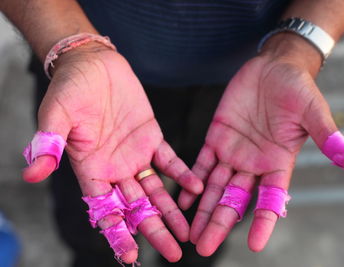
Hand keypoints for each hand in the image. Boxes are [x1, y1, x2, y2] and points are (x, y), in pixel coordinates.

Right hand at [22, 44, 202, 262]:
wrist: (93, 64)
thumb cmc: (70, 89)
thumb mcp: (57, 115)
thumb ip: (49, 144)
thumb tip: (32, 173)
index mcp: (90, 169)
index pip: (105, 210)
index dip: (117, 234)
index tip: (131, 258)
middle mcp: (114, 169)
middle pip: (136, 207)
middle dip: (154, 230)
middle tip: (174, 253)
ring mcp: (134, 155)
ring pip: (155, 191)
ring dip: (171, 211)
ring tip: (187, 233)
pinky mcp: (151, 138)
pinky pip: (169, 161)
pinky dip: (182, 174)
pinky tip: (196, 187)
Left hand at [181, 34, 343, 255]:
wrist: (274, 67)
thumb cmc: (297, 88)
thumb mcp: (313, 112)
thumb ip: (328, 137)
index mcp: (278, 163)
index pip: (271, 199)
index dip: (264, 221)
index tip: (254, 245)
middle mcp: (253, 163)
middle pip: (235, 199)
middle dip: (219, 223)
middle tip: (203, 247)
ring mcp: (233, 152)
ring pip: (215, 186)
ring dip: (202, 209)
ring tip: (190, 234)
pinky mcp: (216, 137)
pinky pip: (202, 163)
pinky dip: (191, 181)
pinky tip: (182, 200)